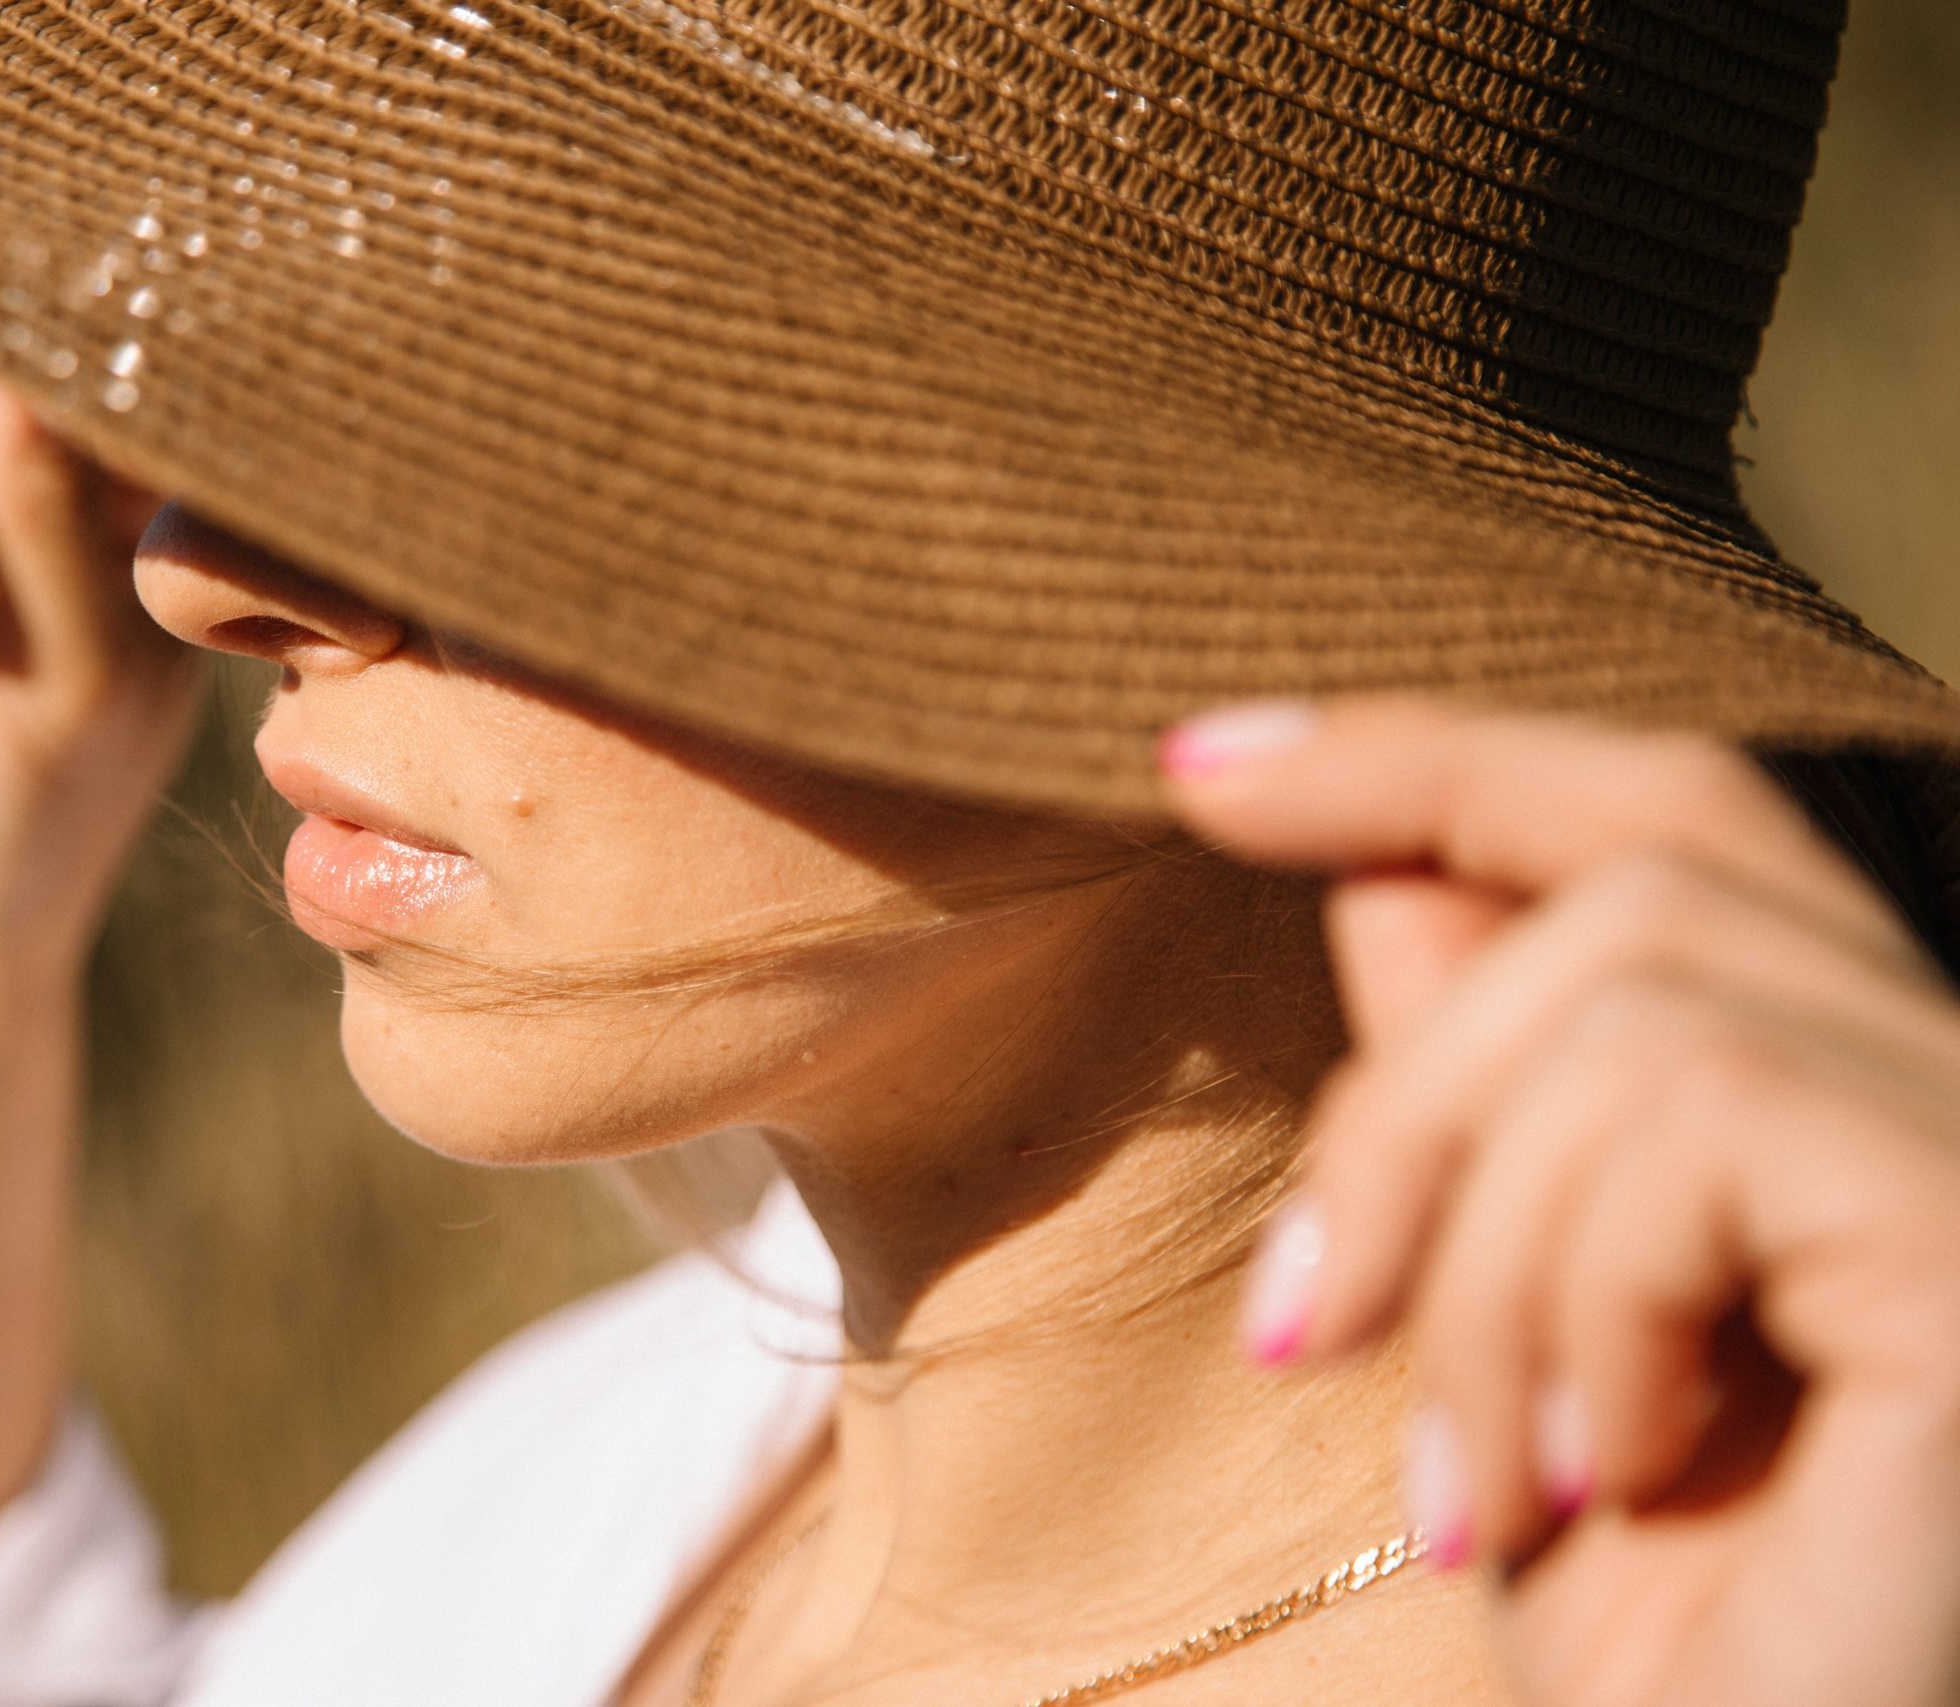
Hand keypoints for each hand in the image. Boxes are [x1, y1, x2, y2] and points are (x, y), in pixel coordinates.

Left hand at [1166, 700, 1959, 1706]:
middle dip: (1404, 1095)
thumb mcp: (1511, 1340)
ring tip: (1469, 1475)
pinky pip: (1704, 1119)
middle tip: (1295, 1329)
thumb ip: (1485, 1101)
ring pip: (1638, 1007)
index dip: (1426, 754)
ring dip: (1471, 1253)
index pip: (1665, 815)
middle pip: (1643, 869)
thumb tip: (1381, 876)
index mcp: (1859, 1093)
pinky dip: (1575, 1300)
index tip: (1197, 765)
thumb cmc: (1670, 1649)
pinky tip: (1590, 1479)